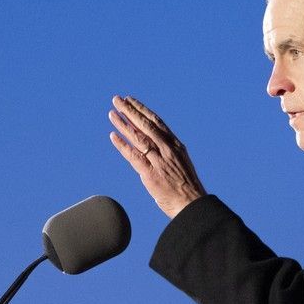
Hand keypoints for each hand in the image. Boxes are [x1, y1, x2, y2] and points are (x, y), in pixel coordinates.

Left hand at [108, 95, 205, 217]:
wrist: (192, 203)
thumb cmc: (186, 186)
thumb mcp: (180, 163)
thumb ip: (168, 153)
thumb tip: (156, 146)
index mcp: (176, 145)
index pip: (156, 122)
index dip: (142, 110)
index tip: (131, 101)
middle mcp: (167, 149)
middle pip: (145, 125)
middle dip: (130, 111)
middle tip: (117, 100)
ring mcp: (159, 161)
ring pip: (138, 137)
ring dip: (123, 124)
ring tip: (112, 113)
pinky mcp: (151, 173)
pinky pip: (134, 156)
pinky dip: (123, 145)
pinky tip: (113, 135)